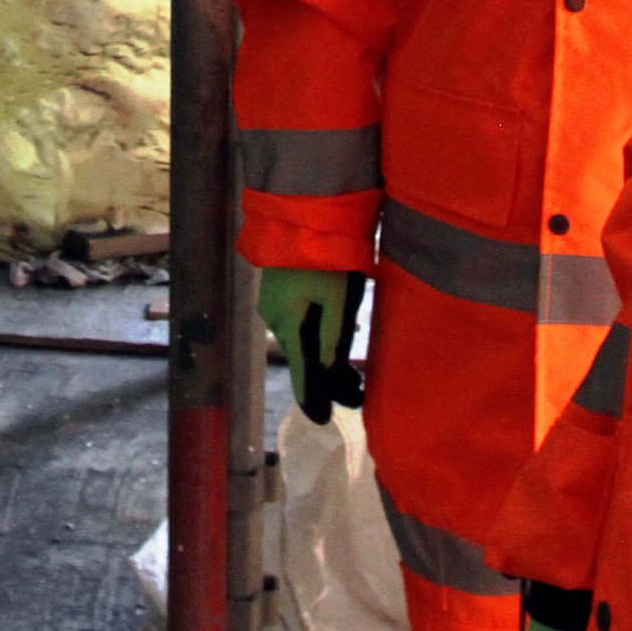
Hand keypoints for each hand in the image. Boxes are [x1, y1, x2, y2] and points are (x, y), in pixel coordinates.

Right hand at [256, 266, 366, 422]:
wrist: (305, 209)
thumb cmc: (327, 255)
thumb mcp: (338, 299)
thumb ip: (333, 338)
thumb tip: (329, 375)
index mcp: (287, 322)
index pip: (302, 371)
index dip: (314, 397)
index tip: (322, 421)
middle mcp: (275, 316)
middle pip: (302, 356)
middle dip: (327, 377)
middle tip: (356, 395)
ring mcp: (275, 301)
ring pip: (301, 338)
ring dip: (324, 356)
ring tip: (353, 375)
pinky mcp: (282, 288)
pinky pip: (299, 321)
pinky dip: (317, 335)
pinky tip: (336, 341)